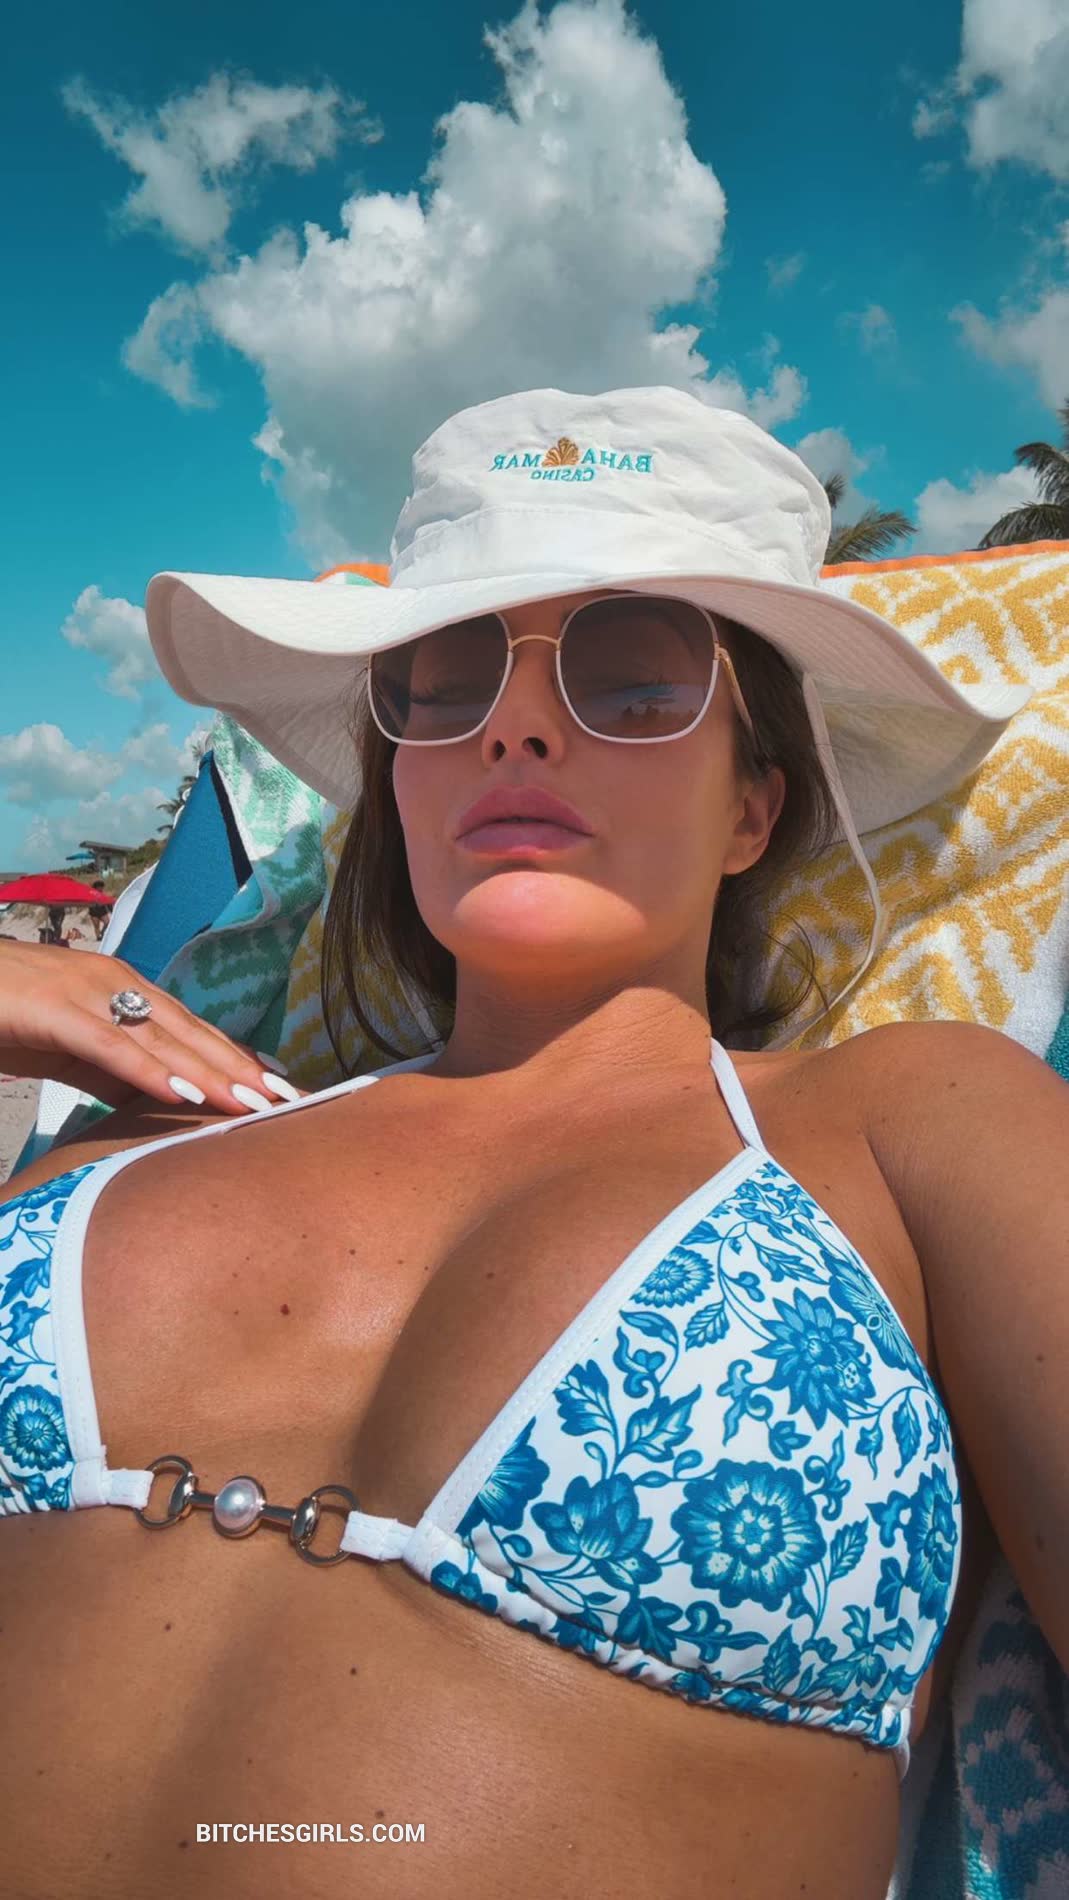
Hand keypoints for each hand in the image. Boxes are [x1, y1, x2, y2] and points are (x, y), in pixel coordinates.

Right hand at [0, 941, 302, 1114]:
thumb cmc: (4, 1014)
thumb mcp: (68, 1047)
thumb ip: (111, 1070)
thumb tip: (159, 1100)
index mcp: (124, 991)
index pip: (194, 1031)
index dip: (238, 1061)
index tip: (281, 1092)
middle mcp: (117, 984)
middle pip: (192, 1034)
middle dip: (242, 1070)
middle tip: (290, 1104)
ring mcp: (89, 993)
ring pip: (163, 1039)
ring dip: (212, 1074)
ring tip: (255, 1104)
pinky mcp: (56, 1011)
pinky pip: (111, 1046)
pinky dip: (150, 1072)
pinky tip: (184, 1095)